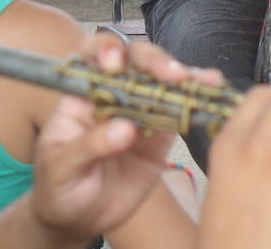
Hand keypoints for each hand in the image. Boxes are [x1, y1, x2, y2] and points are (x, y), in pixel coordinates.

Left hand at [26, 33, 223, 241]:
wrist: (80, 218)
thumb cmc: (58, 187)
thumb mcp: (60, 168)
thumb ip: (89, 146)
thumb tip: (125, 129)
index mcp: (81, 94)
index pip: (93, 56)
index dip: (106, 51)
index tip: (115, 64)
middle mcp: (114, 93)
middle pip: (135, 61)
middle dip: (153, 61)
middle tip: (170, 74)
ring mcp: (140, 110)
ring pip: (162, 80)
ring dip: (183, 75)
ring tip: (203, 79)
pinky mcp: (161, 132)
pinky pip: (180, 110)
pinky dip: (197, 99)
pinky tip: (212, 90)